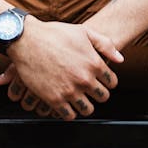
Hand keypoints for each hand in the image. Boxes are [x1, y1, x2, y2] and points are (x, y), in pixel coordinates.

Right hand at [0, 19, 122, 119]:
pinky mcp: (54, 99)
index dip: (107, 82)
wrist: (27, 40)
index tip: (101, 82)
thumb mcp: (84, 32)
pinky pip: (69, 115)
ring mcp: (70, 91)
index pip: (111, 82)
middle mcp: (84, 79)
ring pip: (87, 109)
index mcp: (94, 63)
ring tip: (80, 100)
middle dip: (98, 94)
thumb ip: (105, 45)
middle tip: (91, 91)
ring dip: (85, 105)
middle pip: (102, 97)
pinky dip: (70, 112)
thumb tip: (120, 59)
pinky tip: (67, 105)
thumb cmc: (54, 34)